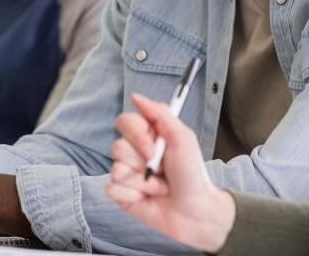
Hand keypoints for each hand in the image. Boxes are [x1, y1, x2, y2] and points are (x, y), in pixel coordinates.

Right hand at [106, 93, 235, 252]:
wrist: (195, 211)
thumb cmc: (192, 174)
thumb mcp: (182, 138)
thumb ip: (160, 113)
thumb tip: (136, 97)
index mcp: (148, 136)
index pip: (124, 122)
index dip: (136, 136)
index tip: (153, 148)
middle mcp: (135, 153)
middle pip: (117, 146)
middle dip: (140, 161)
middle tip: (161, 170)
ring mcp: (127, 174)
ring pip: (116, 169)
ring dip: (142, 182)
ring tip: (159, 187)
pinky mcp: (122, 195)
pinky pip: (112, 189)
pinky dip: (132, 195)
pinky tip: (147, 198)